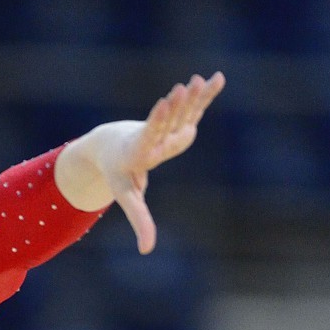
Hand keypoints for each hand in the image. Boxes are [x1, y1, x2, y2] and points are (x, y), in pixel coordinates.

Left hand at [92, 72, 225, 253]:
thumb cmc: (119, 174)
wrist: (111, 145)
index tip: (161, 106)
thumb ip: (140, 221)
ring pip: (180, 111)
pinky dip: (205, 95)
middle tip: (182, 89)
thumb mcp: (127, 197)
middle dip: (176, 107)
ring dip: (191, 98)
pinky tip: (219, 78)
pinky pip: (191, 107)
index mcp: (138, 152)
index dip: (156, 122)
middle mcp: (152, 137)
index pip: (148, 136)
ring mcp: (165, 126)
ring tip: (198, 81)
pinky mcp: (174, 119)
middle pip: (167, 122)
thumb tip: (147, 252)